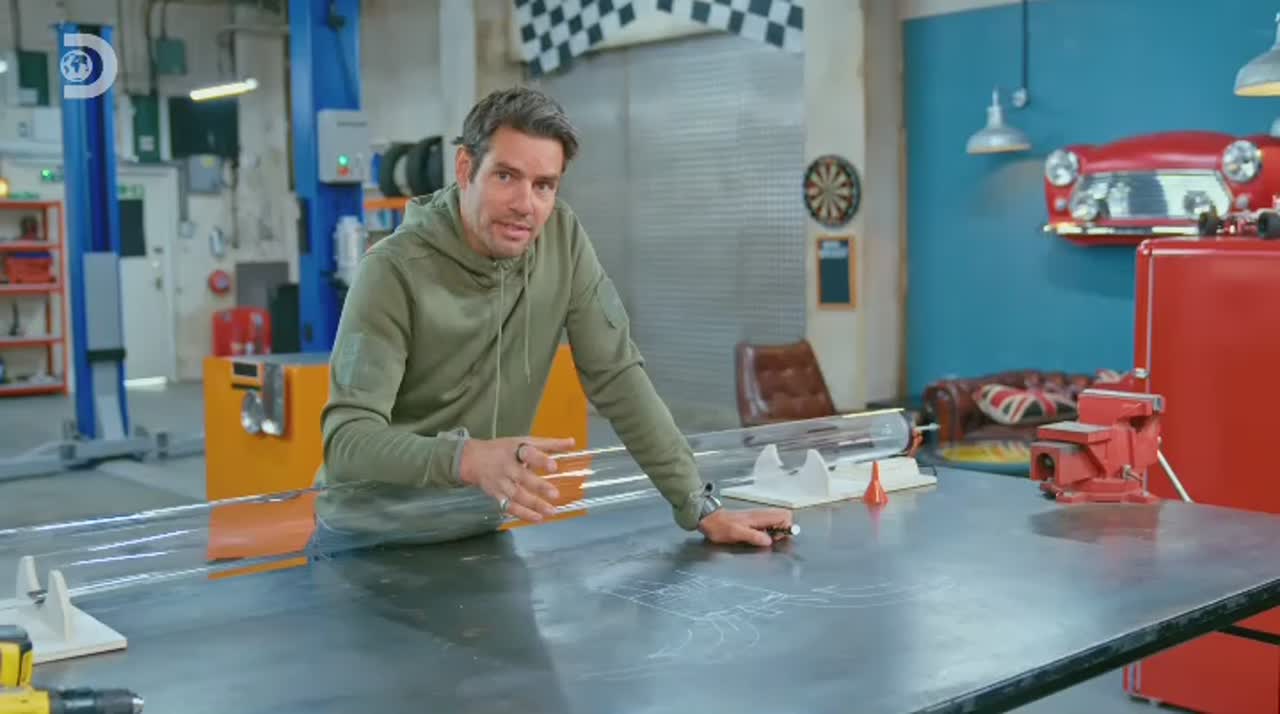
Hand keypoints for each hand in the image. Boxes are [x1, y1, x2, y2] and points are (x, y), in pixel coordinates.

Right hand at [458, 436, 575, 521]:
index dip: (540, 459)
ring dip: (534, 504)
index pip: (528, 453)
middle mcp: (507, 466)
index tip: (553, 466)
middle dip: (539, 486)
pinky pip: (509, 506)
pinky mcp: (496, 495)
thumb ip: (549, 444)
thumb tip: (572, 442)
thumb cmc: (504, 449)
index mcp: (515, 450)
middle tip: (555, 494)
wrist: (473, 459)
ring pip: (517, 495)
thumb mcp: (525, 441)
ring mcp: (500, 482)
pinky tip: (538, 518)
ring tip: (551, 511)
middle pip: (522, 477)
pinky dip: (523, 514)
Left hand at [697, 508, 793, 546]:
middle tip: (772, 540)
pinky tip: (758, 538)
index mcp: (760, 516)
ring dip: (775, 531)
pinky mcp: (753, 521)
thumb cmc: (721, 526)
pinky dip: (768, 531)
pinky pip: (767, 524)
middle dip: (783, 530)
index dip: (786, 527)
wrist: (709, 519)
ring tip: (765, 540)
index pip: (785, 515)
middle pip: (783, 517)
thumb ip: (754, 536)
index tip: (778, 538)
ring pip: (776, 521)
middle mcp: (761, 515)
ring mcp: (757, 517)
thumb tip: (769, 541)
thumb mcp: (737, 533)